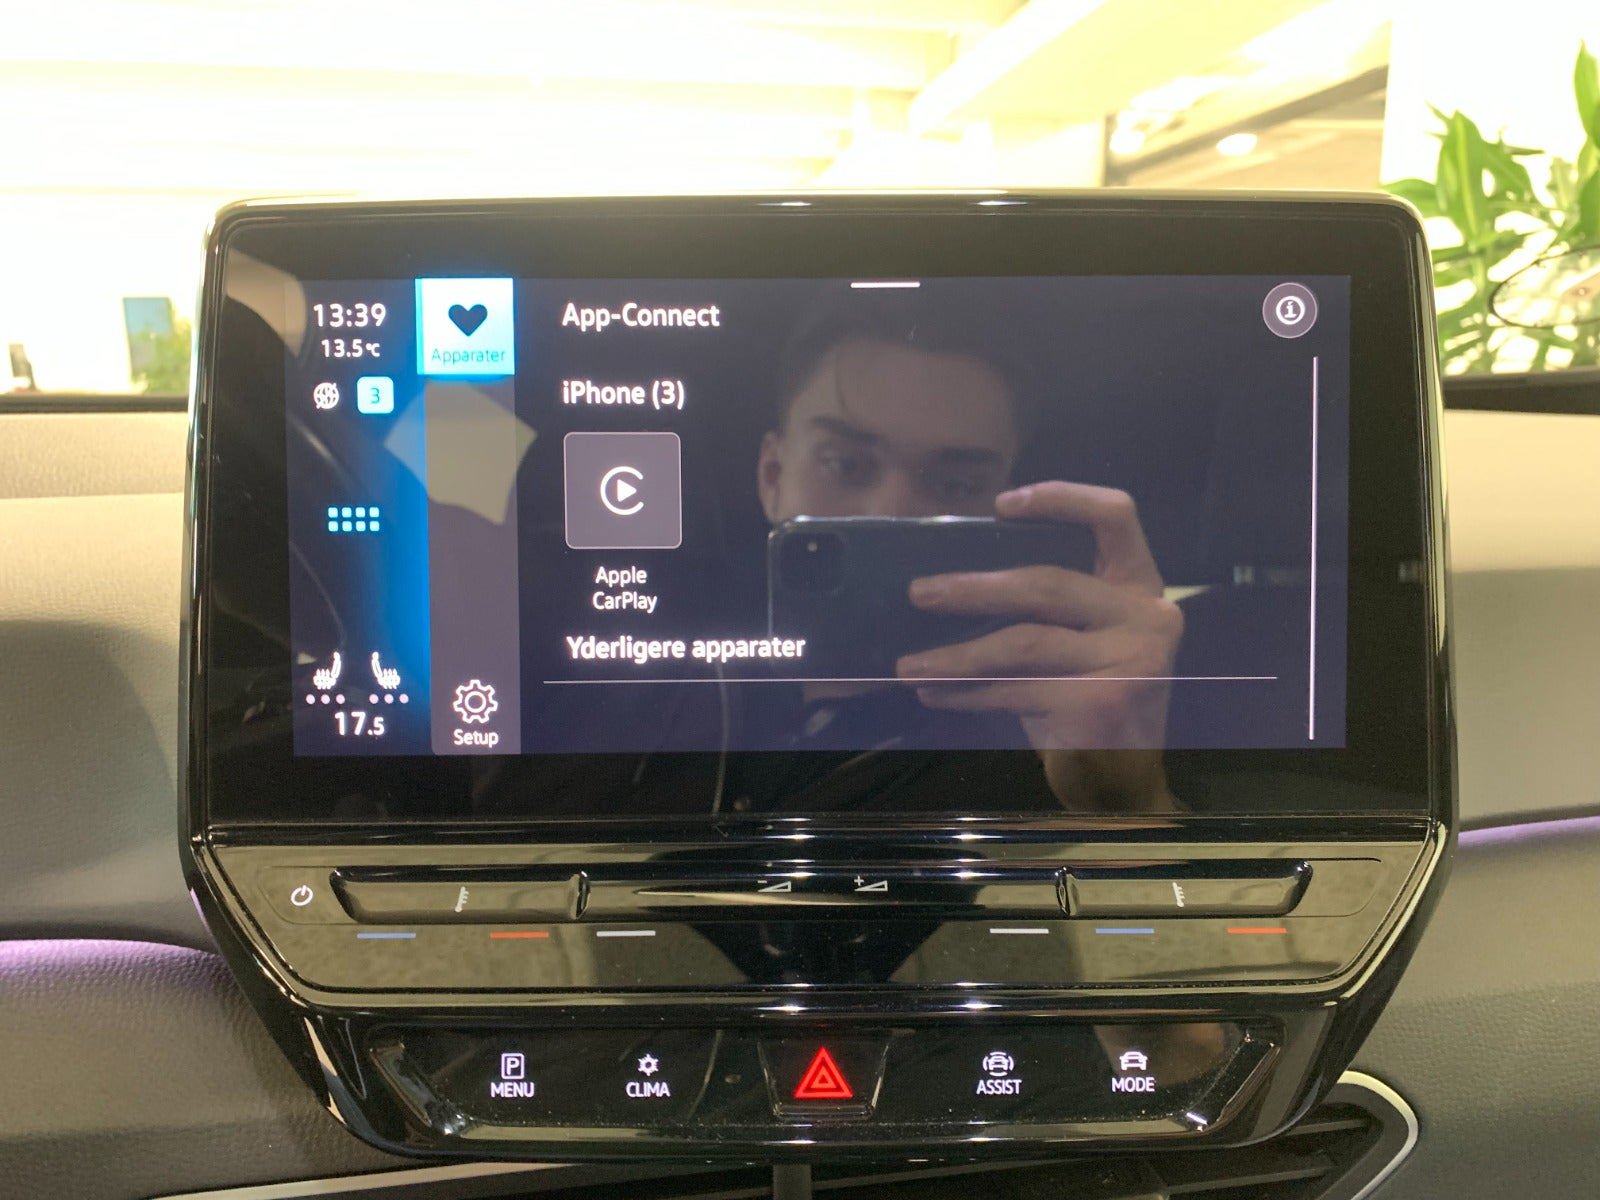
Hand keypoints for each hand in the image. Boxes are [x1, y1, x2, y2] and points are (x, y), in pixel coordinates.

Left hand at [895, 481, 1183, 810]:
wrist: (1125, 782)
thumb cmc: (1090, 698)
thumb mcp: (1084, 640)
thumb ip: (1047, 605)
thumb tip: (955, 579)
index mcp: (1141, 586)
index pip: (1116, 516)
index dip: (1061, 497)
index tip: (1001, 504)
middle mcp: (1146, 616)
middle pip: (1047, 583)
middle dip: (973, 588)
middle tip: (919, 594)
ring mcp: (1129, 661)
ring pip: (1022, 641)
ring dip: (956, 653)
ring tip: (909, 664)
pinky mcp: (1100, 703)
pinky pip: (1014, 689)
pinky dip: (967, 692)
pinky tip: (936, 693)